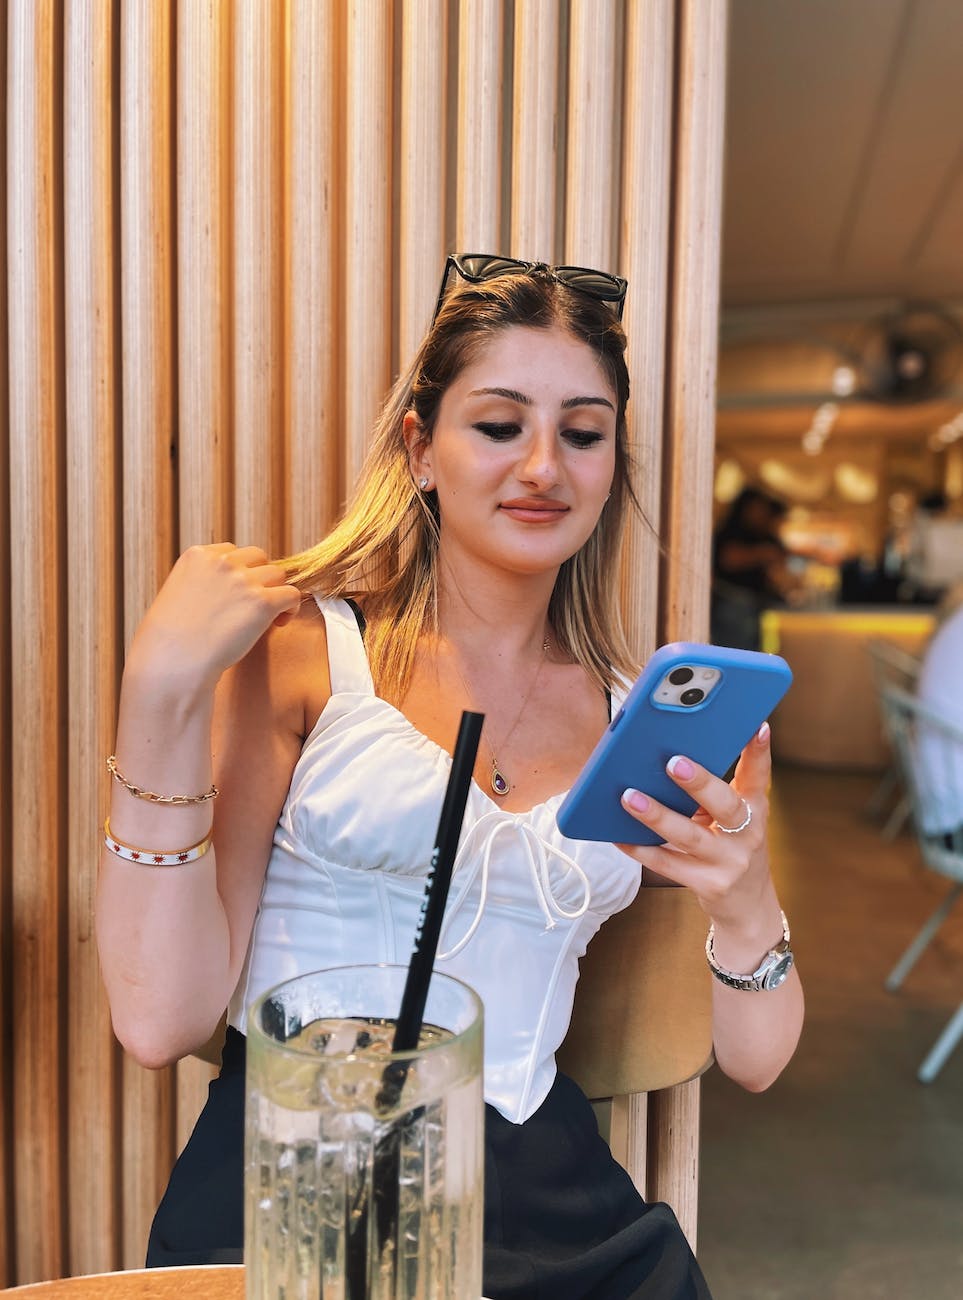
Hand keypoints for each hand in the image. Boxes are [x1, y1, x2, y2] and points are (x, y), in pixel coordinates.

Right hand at [128, 543, 301, 691]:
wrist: (173, 662)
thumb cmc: (170, 641)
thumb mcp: (177, 595)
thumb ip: (202, 582)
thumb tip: (228, 590)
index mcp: (197, 555)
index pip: (231, 551)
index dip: (239, 572)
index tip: (237, 594)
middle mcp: (222, 562)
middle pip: (258, 557)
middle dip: (259, 578)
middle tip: (254, 605)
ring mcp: (243, 580)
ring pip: (277, 575)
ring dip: (275, 593)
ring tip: (268, 617)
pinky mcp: (262, 602)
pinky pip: (291, 595)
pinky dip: (290, 608)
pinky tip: (278, 623)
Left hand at [616, 721, 775, 932]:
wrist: (748, 906)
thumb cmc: (732, 849)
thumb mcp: (736, 820)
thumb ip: (713, 794)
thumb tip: (666, 759)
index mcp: (754, 809)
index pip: (759, 776)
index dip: (759, 752)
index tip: (756, 727)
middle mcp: (747, 835)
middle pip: (724, 805)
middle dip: (698, 782)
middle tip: (672, 763)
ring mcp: (729, 862)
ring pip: (689, 836)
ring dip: (657, 816)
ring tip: (629, 797)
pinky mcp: (708, 885)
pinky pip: (667, 864)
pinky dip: (640, 849)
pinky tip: (618, 836)